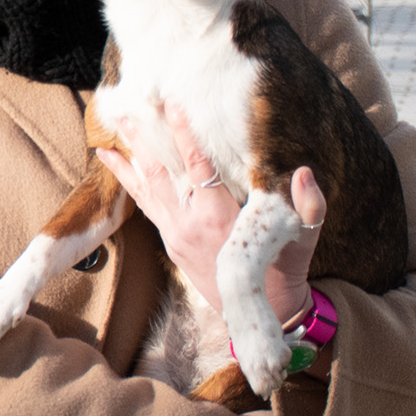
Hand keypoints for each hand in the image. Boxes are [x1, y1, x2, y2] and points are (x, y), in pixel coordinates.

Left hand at [97, 102, 326, 321]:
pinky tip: (118, 167)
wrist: (262, 310)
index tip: (172, 105)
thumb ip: (310, 206)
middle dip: (141, 142)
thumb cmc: (284, 268)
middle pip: (158, 174)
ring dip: (125, 163)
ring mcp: (175, 234)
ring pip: (144, 191)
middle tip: (125, 111)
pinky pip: (146, 207)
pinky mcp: (170, 242)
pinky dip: (131, 185)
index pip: (197, 167)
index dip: (184, 134)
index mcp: (218, 218)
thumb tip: (306, 172)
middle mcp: (189, 224)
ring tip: (105, 139)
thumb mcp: (304, 238)